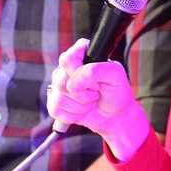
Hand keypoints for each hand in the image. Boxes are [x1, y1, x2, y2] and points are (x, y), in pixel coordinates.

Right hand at [48, 40, 149, 159]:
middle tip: (96, 92)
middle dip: (83, 94)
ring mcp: (58, 85)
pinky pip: (56, 111)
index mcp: (80, 54)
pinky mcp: (55, 103)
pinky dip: (74, 116)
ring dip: (81, 106)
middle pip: (61, 81)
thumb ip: (94, 71)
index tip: (96, 81)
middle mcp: (66, 68)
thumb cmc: (116, 91)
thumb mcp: (115, 75)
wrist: (115, 114)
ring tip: (91, 102)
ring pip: (59, 98)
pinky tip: (83, 111)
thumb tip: (72, 84)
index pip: (67, 60)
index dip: (79, 73)